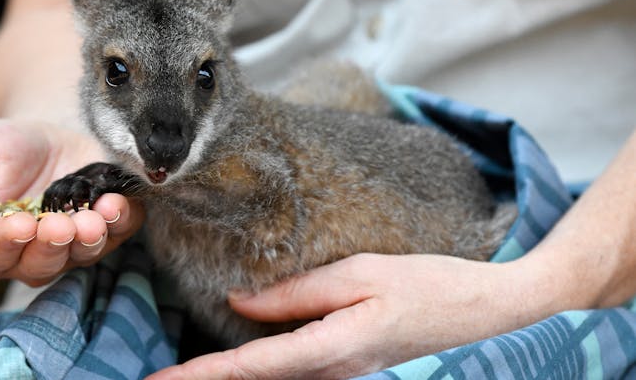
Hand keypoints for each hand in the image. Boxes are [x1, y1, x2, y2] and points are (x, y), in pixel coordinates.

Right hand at [0, 118, 144, 285]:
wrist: (44, 133)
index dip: (3, 243)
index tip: (19, 224)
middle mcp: (29, 254)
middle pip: (38, 265)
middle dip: (51, 246)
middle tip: (60, 226)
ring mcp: (72, 246)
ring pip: (80, 256)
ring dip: (88, 240)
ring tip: (93, 220)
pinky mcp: (108, 228)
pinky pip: (119, 234)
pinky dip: (121, 221)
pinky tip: (116, 204)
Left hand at [148, 252, 565, 379]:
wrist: (483, 310)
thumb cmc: (426, 284)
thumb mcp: (359, 274)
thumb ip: (296, 293)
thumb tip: (239, 302)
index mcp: (332, 349)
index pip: (251, 366)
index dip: (202, 375)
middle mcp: (334, 373)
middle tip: (160, 375)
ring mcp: (344, 374)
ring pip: (275, 379)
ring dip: (232, 374)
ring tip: (189, 367)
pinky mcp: (351, 365)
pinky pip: (296, 369)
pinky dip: (261, 367)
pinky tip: (243, 358)